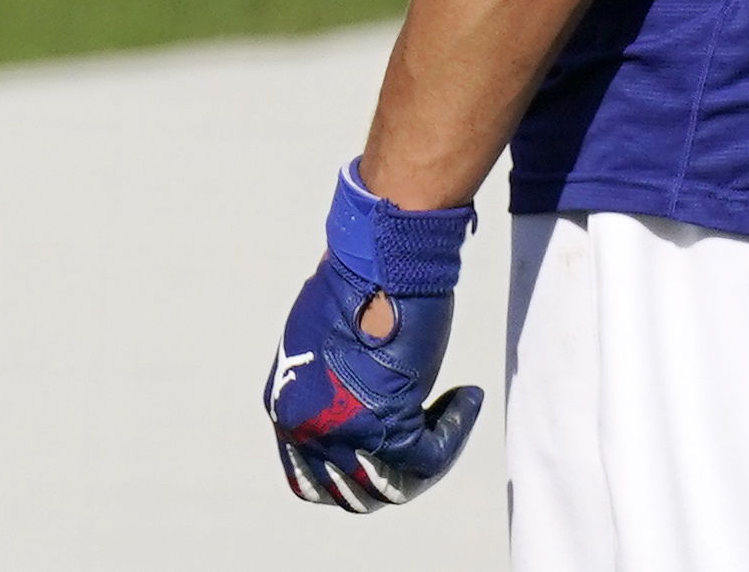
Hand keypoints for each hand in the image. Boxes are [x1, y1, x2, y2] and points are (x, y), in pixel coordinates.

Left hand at [266, 164, 481, 511]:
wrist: (380, 256)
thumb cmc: (357, 283)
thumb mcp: (323, 344)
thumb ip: (330, 388)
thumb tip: (359, 414)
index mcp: (283, 407)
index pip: (311, 480)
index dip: (354, 475)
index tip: (388, 451)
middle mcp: (304, 428)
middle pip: (352, 492)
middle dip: (394, 475)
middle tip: (427, 440)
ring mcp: (342, 431)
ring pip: (392, 487)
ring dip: (428, 456)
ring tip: (451, 413)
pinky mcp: (386, 425)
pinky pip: (430, 459)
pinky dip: (455, 432)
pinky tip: (465, 398)